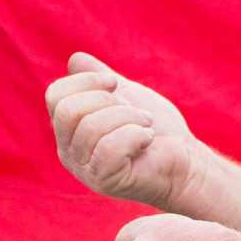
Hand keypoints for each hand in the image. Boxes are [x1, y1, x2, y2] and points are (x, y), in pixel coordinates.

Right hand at [46, 52, 203, 211]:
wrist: (185, 160)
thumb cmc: (156, 128)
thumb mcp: (125, 96)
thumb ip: (99, 79)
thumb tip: (76, 59)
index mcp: (68, 130)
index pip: (55, 96)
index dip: (85, 81)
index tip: (114, 83)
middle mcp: (69, 152)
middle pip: (68, 111)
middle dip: (108, 102)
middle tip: (134, 112)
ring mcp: (85, 170)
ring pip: (91, 128)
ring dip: (129, 118)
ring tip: (145, 126)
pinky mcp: (104, 181)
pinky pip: (110, 147)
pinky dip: (136, 135)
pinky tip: (147, 141)